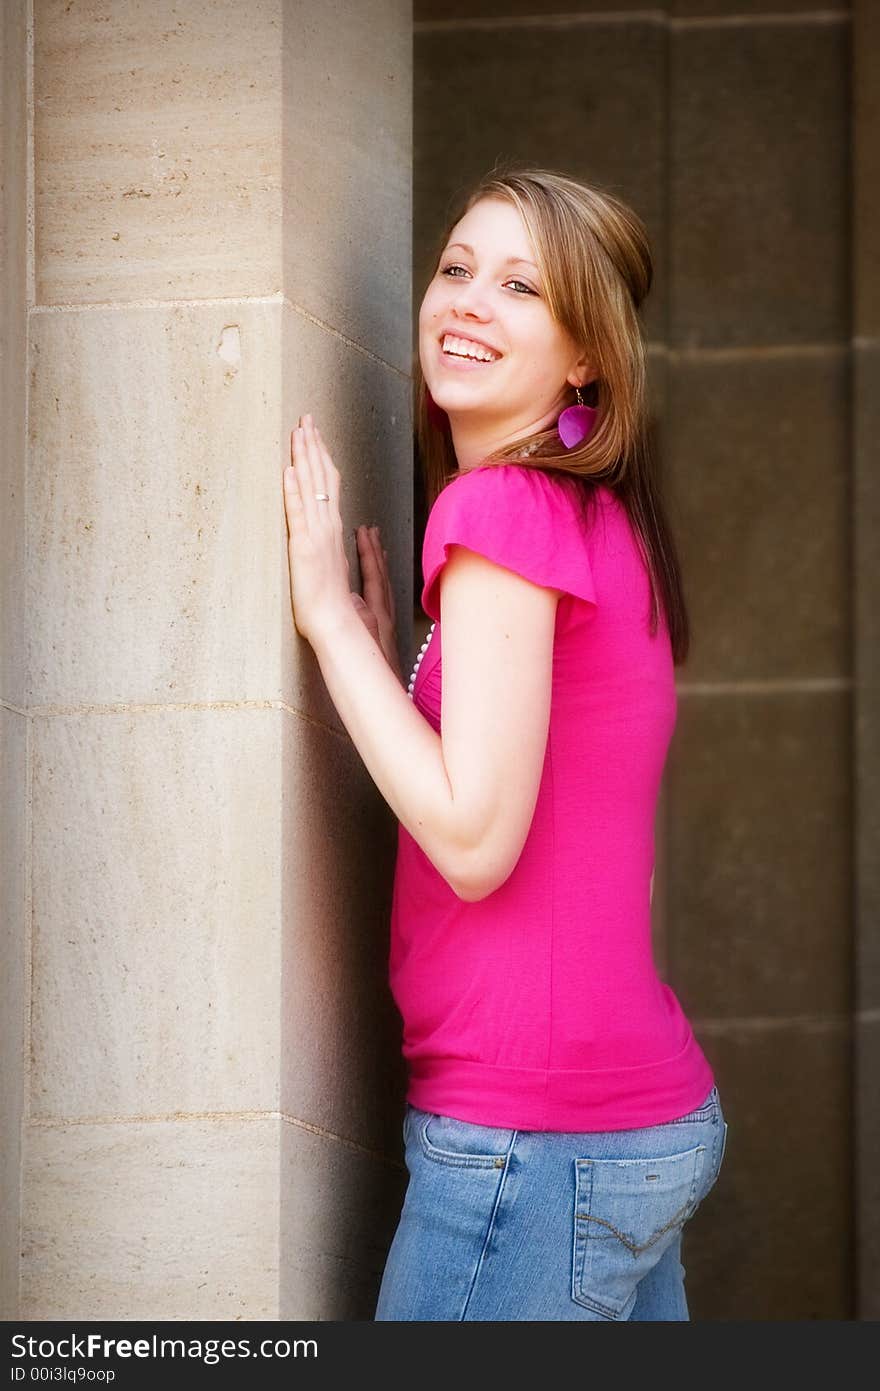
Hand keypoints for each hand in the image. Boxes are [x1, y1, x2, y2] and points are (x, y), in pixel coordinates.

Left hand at [282, 415, 353, 645]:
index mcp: (333, 532)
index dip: (322, 459)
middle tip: (306, 420)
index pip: (329, 486)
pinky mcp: (303, 548)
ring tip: (299, 432)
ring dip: (304, 458)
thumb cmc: (335, 607)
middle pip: (322, 478)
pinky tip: (288, 470)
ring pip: (311, 488)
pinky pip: (298, 514)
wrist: (337, 626)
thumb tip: (344, 538)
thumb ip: (336, 550)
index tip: (316, 437)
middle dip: (313, 447)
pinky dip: (293, 491)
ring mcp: (316, 536)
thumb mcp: (334, 571)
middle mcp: (327, 528)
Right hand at [354, 524, 402, 679]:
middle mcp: (386, 616)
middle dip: (375, 552)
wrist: (393, 696)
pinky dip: (380, 586)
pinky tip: (375, 587)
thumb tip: (355, 598)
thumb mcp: (366, 644)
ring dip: (379, 566)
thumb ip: (363, 621)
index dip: (368, 553)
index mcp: (379, 614)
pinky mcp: (387, 635)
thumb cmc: (379, 675)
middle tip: (371, 530)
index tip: (364, 531)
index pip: (373, 577)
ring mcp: (388, 625)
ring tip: (376, 550)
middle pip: (382, 577)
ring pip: (385, 587)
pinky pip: (385, 600)